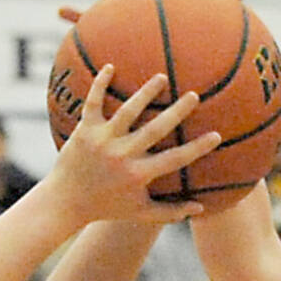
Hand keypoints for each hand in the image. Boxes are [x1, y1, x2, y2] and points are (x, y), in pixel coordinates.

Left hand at [46, 65, 217, 225]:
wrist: (64, 202)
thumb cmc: (106, 207)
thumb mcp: (140, 213)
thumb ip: (171, 211)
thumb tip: (201, 207)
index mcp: (138, 174)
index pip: (175, 159)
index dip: (197, 148)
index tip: (216, 135)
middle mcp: (121, 155)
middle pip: (154, 129)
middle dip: (176, 111)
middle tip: (194, 95)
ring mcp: (102, 140)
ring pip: (126, 111)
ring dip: (145, 93)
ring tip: (162, 77)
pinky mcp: (84, 130)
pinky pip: (93, 102)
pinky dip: (99, 84)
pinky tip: (110, 66)